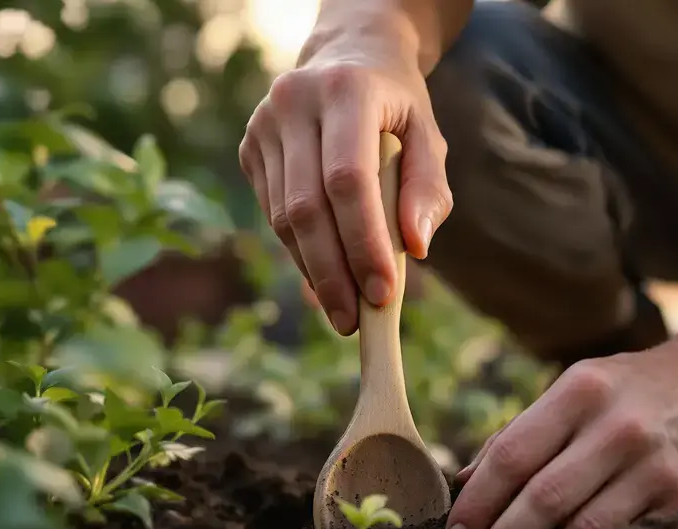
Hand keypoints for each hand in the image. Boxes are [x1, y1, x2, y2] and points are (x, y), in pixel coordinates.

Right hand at [239, 46, 452, 335]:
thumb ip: (428, 190)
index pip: (347, 181)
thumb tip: (415, 249)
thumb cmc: (396, 108)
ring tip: (345, 310)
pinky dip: (301, 254)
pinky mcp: (249, 149)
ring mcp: (263, 125)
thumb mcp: (428, 136)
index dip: (363, 242)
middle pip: (308, 208)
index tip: (384, 293)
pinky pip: (273, 216)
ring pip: (284, 218)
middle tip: (357, 320)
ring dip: (315, 272)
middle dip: (335, 273)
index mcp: (345, 92)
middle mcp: (293, 103)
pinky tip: (326, 277)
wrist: (348, 58)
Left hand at [444, 341, 677, 528]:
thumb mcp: (576, 386)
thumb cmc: (633, 388)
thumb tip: (465, 483)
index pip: (513, 455)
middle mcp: (617, 427)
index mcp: (580, 391)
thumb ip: (521, 431)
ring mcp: (653, 466)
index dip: (478, 500)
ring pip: (582, 527)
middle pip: (542, 496)